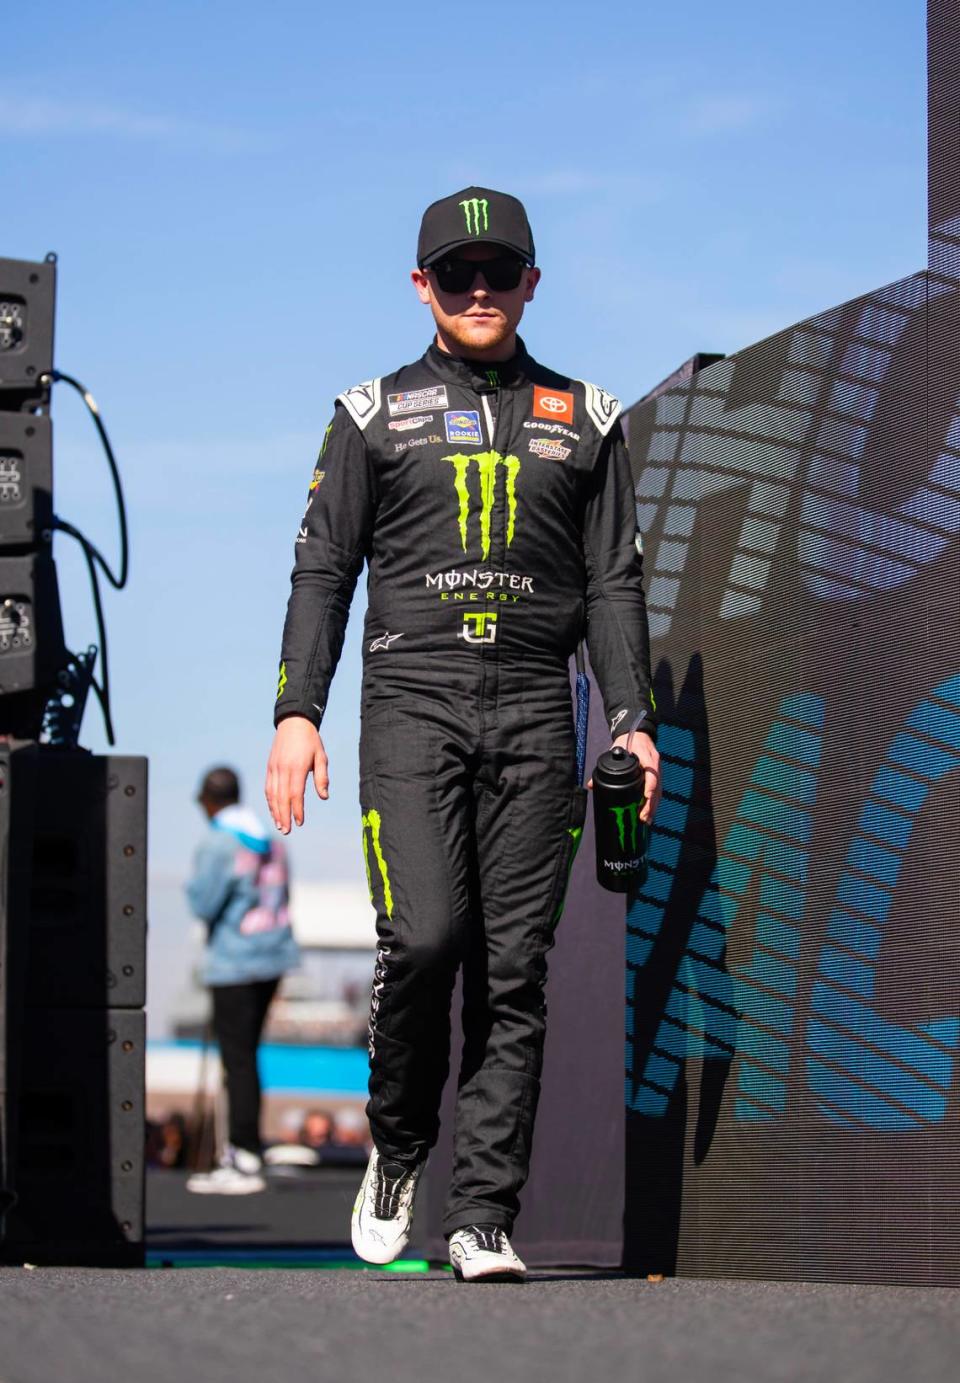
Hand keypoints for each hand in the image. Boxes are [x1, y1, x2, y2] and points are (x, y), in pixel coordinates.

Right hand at [265, 716, 327, 833]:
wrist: (293, 722)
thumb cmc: (311, 741)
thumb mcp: (321, 757)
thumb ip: (322, 778)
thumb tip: (324, 797)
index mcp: (297, 767)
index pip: (295, 793)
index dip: (297, 809)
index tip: (300, 822)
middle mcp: (283, 769)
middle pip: (281, 797)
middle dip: (284, 815)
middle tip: (287, 831)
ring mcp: (274, 768)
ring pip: (272, 794)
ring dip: (275, 811)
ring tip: (280, 825)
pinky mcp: (270, 767)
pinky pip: (268, 787)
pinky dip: (270, 801)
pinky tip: (274, 810)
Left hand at [587, 730, 660, 824]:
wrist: (638, 733)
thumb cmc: (627, 741)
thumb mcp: (616, 749)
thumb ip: (605, 766)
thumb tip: (590, 784)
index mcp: (647, 758)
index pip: (652, 775)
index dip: (650, 788)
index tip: (646, 799)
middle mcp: (655, 766)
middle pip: (656, 788)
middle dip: (651, 804)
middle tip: (643, 818)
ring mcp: (657, 772)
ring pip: (658, 792)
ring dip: (653, 807)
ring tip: (646, 820)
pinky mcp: (656, 776)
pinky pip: (657, 791)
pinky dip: (653, 803)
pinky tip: (649, 813)